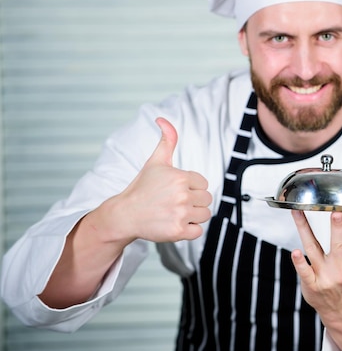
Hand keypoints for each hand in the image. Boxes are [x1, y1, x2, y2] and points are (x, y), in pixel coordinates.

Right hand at [108, 117, 211, 242]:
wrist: (125, 214)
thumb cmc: (142, 188)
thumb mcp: (155, 162)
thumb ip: (167, 140)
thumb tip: (162, 119)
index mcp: (180, 177)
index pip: (203, 184)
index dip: (191, 187)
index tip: (175, 190)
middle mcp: (182, 196)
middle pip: (206, 199)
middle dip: (194, 202)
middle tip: (174, 203)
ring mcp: (180, 214)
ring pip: (205, 215)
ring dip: (193, 216)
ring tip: (175, 212)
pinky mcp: (178, 232)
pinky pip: (198, 231)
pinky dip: (189, 230)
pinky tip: (175, 223)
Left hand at [291, 210, 341, 350]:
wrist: (341, 310)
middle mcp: (341, 271)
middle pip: (339, 245)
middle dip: (338, 228)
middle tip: (336, 211)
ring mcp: (325, 277)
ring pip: (314, 249)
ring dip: (307, 230)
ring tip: (300, 213)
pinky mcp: (311, 285)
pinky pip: (304, 272)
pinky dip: (300, 262)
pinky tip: (295, 252)